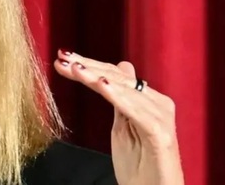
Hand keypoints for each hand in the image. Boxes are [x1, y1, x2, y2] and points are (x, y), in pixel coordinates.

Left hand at [53, 50, 183, 184]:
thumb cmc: (139, 167)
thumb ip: (117, 100)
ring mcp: (161, 117)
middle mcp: (158, 104)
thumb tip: (115, 71)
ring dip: (98, 77)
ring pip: (125, 90)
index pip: (115, 76)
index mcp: (148, 101)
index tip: (63, 58)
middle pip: (118, 78)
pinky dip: (118, 97)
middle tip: (64, 58)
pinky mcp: (161, 133)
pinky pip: (137, 111)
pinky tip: (101, 85)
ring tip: (76, 69)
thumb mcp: (122, 128)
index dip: (90, 65)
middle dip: (89, 66)